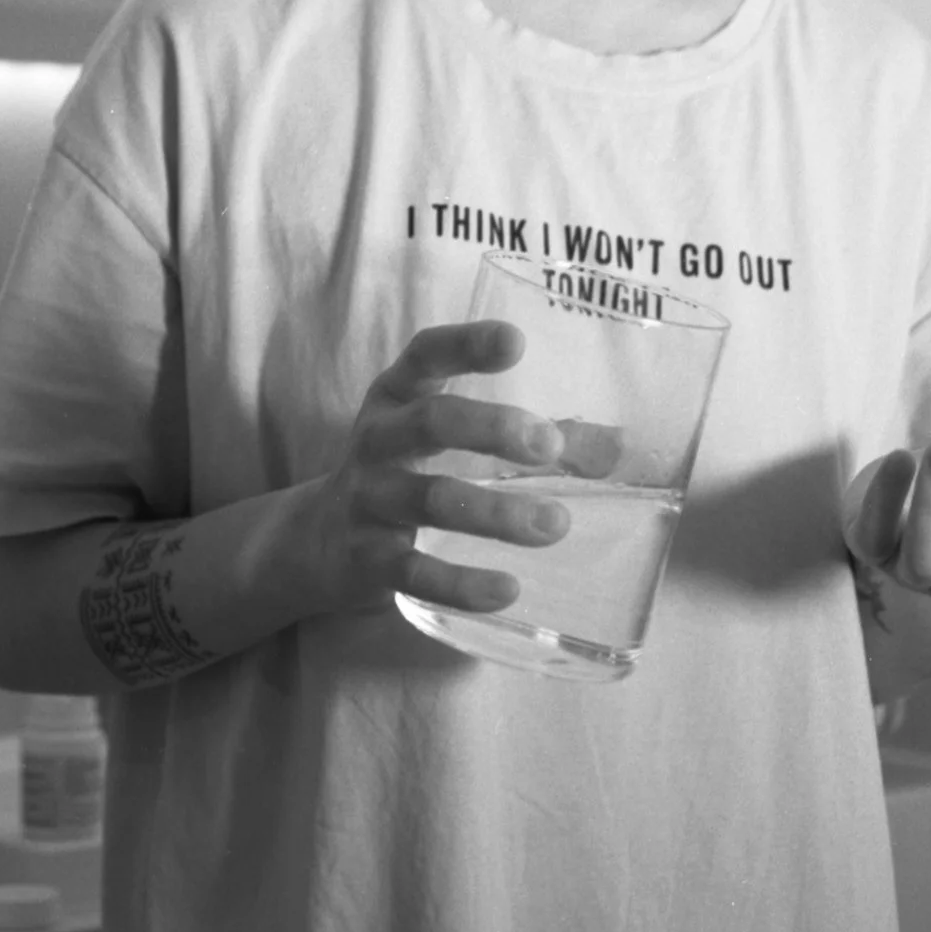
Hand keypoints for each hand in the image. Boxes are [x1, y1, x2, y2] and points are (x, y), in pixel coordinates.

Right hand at [301, 320, 571, 618]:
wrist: (313, 543)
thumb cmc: (402, 474)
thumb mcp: (447, 443)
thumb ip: (527, 441)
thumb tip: (617, 446)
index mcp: (397, 398)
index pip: (424, 355)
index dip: (465, 345)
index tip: (514, 341)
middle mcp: (377, 441)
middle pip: (430, 423)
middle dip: (491, 430)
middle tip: (549, 447)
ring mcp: (366, 501)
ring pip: (428, 499)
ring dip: (495, 512)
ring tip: (555, 525)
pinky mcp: (365, 559)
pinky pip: (414, 571)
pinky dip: (461, 582)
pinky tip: (507, 589)